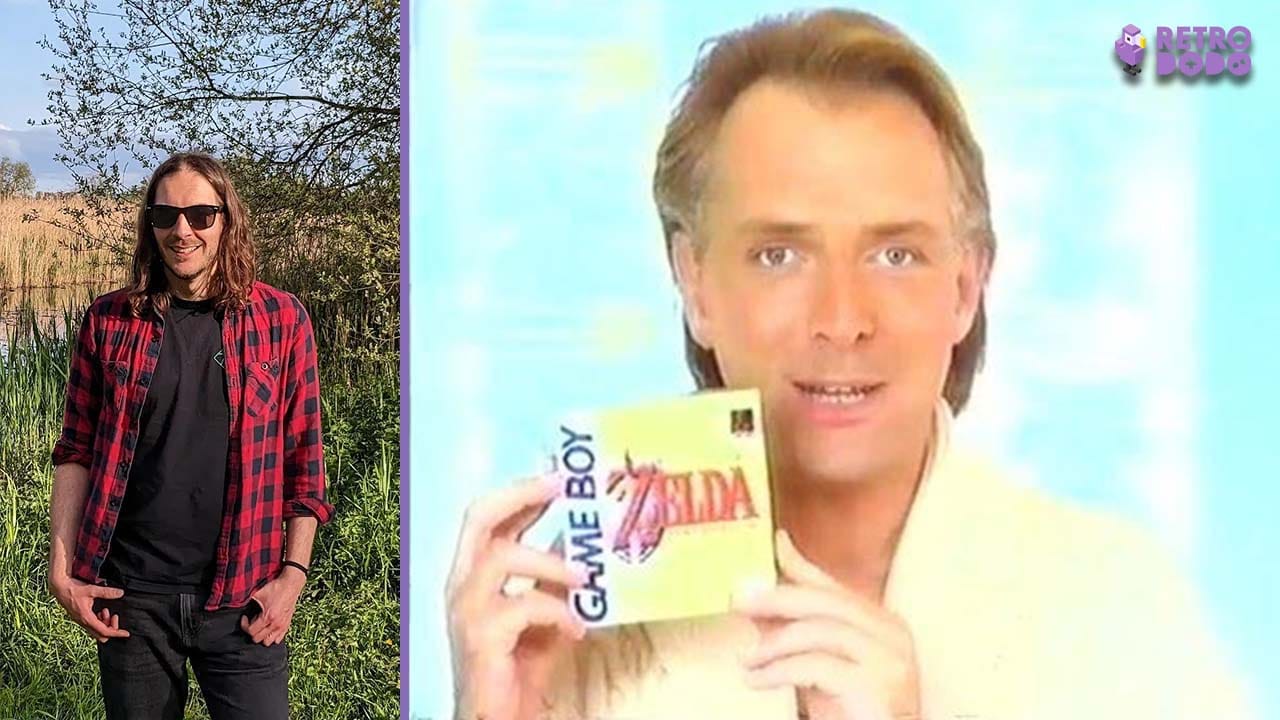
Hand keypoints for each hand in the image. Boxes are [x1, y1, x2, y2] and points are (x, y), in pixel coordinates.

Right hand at [49, 573, 129, 642]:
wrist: (59, 587)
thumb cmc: (73, 589)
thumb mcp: (92, 589)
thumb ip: (107, 592)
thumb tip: (121, 593)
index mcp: (86, 618)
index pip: (104, 631)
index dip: (116, 633)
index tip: (126, 633)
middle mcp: (83, 622)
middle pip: (101, 635)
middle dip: (111, 628)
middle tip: (114, 616)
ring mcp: (81, 621)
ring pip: (96, 630)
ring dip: (105, 623)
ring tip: (106, 610)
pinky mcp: (80, 618)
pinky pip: (92, 625)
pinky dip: (100, 620)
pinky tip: (101, 610)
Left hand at [240, 565, 306, 645]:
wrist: (291, 583)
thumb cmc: (276, 587)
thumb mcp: (258, 593)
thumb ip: (246, 600)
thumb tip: (235, 604)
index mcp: (268, 617)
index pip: (251, 631)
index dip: (244, 625)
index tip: (244, 617)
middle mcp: (276, 624)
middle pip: (257, 639)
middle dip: (251, 631)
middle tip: (252, 620)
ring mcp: (282, 626)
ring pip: (268, 642)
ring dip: (261, 636)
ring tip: (260, 625)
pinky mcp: (287, 624)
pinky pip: (278, 639)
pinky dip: (271, 636)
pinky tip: (268, 627)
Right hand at [447, 474, 587, 719]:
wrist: (497, 718)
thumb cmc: (518, 666)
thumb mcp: (543, 611)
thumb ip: (552, 578)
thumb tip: (578, 541)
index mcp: (473, 573)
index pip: (489, 516)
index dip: (522, 490)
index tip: (559, 475)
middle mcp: (461, 583)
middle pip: (479, 517)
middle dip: (522, 493)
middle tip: (562, 486)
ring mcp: (466, 609)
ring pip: (503, 556)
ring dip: (553, 562)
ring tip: (587, 579)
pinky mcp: (480, 637)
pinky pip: (524, 606)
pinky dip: (558, 612)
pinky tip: (576, 629)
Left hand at [735, 530, 920, 719]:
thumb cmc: (852, 712)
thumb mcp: (816, 667)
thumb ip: (792, 634)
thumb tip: (755, 599)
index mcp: (881, 624)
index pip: (834, 586)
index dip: (802, 564)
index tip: (775, 543)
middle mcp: (891, 635)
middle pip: (826, 600)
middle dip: (776, 598)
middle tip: (740, 603)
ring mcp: (888, 659)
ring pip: (820, 629)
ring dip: (773, 643)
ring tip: (747, 660)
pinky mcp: (878, 685)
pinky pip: (817, 664)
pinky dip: (779, 669)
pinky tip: (758, 679)